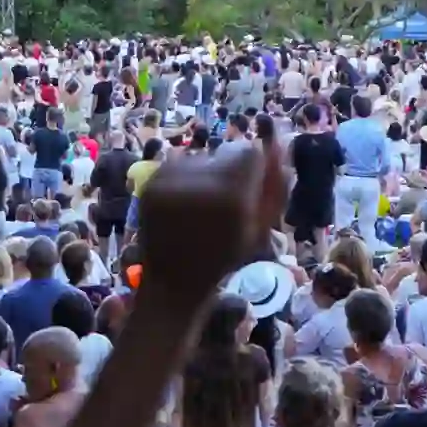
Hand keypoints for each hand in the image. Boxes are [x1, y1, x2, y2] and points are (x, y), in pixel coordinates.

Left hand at [135, 140, 285, 301]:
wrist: (173, 280)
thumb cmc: (223, 258)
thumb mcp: (259, 228)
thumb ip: (273, 187)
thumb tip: (276, 146)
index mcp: (231, 197)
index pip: (249, 151)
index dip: (253, 169)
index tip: (249, 187)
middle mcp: (199, 182)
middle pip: (225, 151)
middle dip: (231, 171)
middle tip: (225, 199)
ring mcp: (169, 180)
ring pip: (202, 157)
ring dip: (208, 174)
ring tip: (202, 205)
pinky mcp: (150, 183)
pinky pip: (178, 165)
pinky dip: (185, 180)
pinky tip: (183, 205)